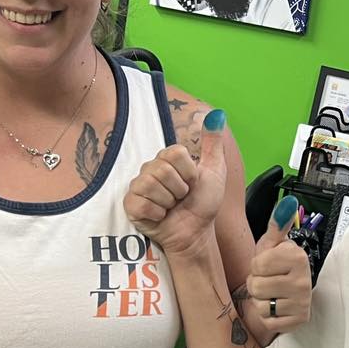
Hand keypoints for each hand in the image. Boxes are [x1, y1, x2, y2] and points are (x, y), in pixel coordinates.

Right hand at [124, 110, 227, 254]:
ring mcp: (138, 187)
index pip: (175, 153)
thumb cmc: (203, 204)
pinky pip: (141, 202)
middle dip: (180, 189)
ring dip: (169, 202)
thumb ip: (213, 143)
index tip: (193, 184)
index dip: (189, 173)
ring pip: (151, 185)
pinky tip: (160, 216)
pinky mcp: (131, 205)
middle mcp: (150, 169)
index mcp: (167, 159)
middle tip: (181, 198)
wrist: (196, 232)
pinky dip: (157, 213)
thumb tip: (217, 115)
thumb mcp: (215, 171)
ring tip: (171, 207)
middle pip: (162, 169)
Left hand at [244, 198, 312, 336]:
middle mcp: (304, 280)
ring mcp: (303, 302)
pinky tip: (276, 308)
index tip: (267, 266)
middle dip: (256, 285)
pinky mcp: (298, 321)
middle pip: (257, 286)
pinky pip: (268, 321)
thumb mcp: (272, 244)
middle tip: (268, 282)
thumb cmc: (275, 268)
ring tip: (271, 294)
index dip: (256, 266)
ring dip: (260, 301)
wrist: (286, 296)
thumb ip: (277, 224)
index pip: (258, 264)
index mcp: (297, 257)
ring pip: (261, 305)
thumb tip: (288, 202)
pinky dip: (267, 317)